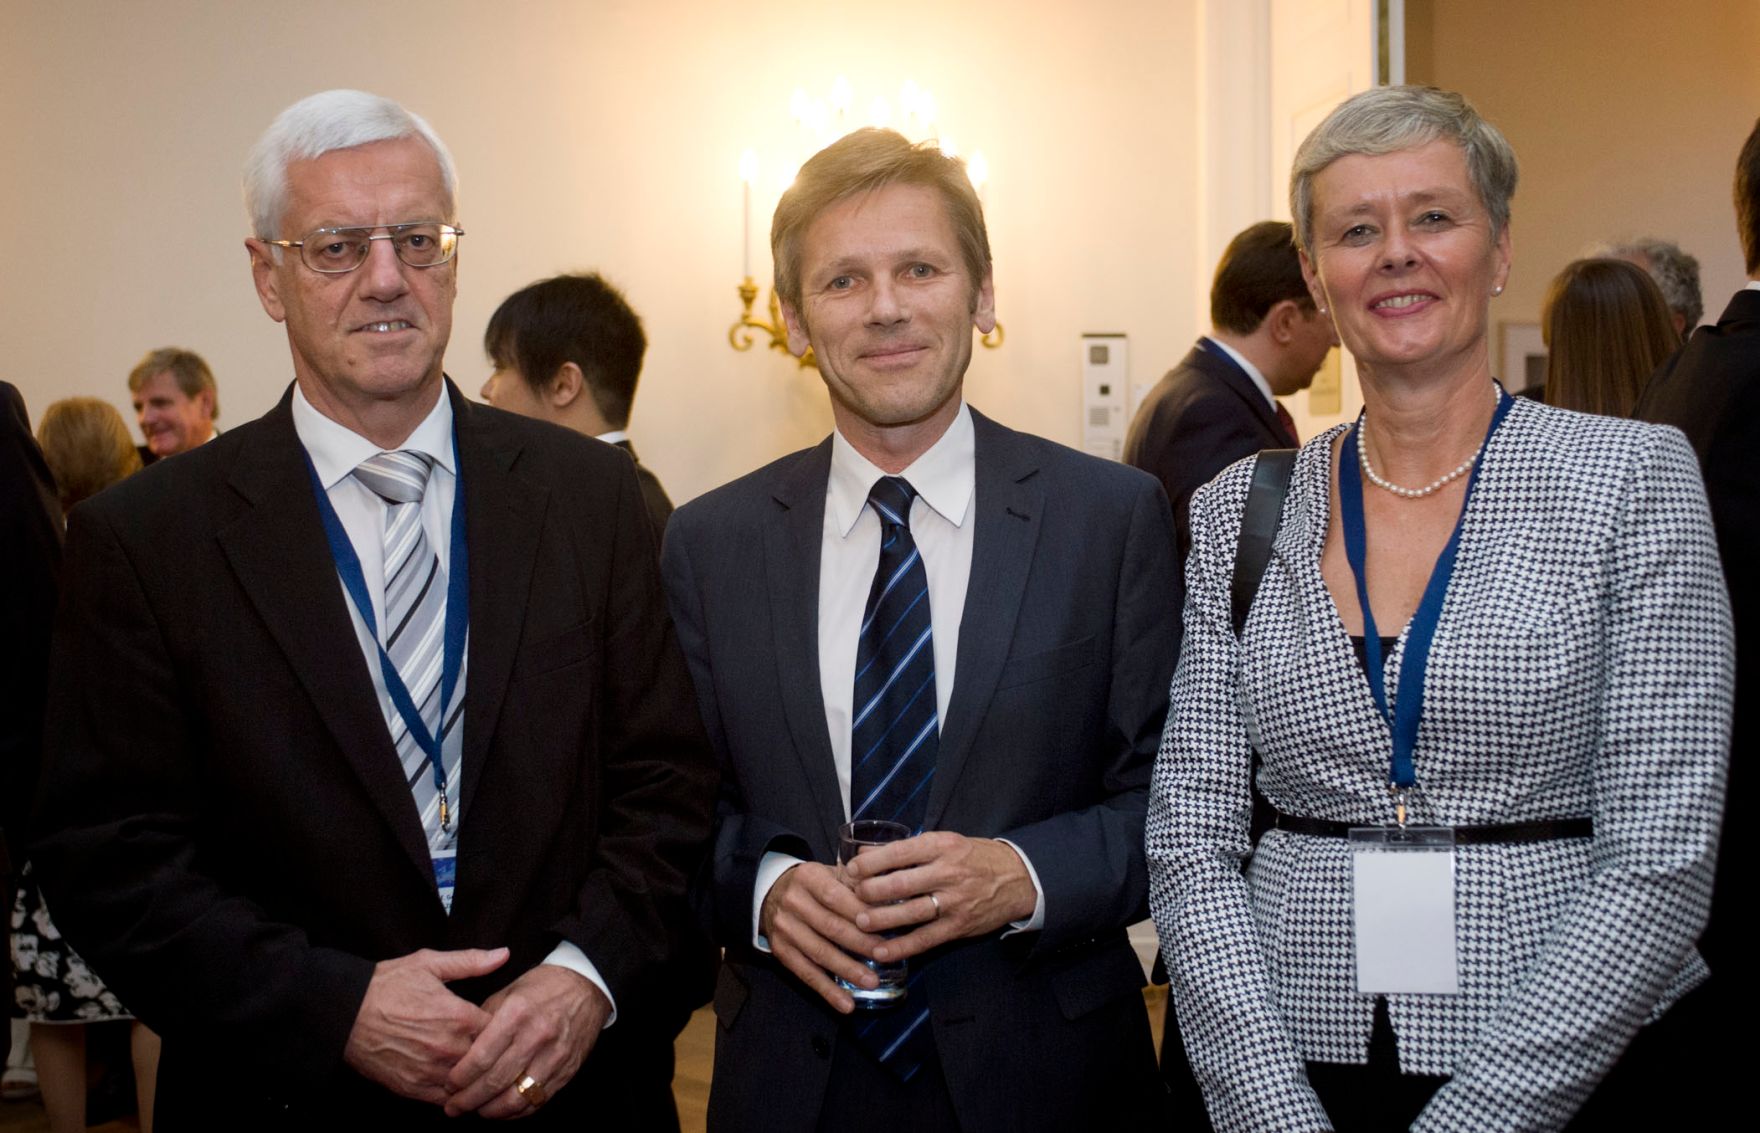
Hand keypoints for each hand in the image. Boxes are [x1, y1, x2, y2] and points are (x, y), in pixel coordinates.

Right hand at [343, 947, 507, 1104]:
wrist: (344, 1012)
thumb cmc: (387, 984)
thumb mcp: (429, 963)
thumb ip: (471, 961)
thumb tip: (505, 954)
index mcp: (459, 1016)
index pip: (502, 1030)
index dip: (504, 1028)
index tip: (502, 1025)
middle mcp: (449, 1047)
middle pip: (490, 1060)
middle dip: (494, 1054)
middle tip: (496, 1049)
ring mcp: (430, 1071)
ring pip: (470, 1083)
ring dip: (476, 1077)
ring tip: (479, 1068)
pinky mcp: (412, 1088)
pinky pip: (445, 1099)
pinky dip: (454, 1093)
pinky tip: (457, 1084)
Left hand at [443, 963, 610, 1118]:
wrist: (586, 987)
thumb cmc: (541, 988)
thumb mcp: (508, 992)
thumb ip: (483, 1022)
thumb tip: (459, 1052)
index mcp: (517, 1013)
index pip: (481, 1056)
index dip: (460, 1077)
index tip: (448, 1084)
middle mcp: (537, 1036)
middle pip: (495, 1081)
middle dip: (468, 1100)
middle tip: (453, 1107)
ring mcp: (555, 1056)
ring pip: (516, 1098)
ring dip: (490, 1111)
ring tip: (475, 1111)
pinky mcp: (567, 1071)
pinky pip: (537, 1102)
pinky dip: (515, 1112)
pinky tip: (501, 1110)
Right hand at [760, 861, 890, 1012]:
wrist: (772, 893)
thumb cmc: (814, 885)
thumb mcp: (831, 873)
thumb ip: (856, 884)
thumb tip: (889, 900)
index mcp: (808, 878)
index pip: (836, 897)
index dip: (860, 914)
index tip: (884, 927)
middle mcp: (793, 902)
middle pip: (830, 926)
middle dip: (859, 943)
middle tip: (884, 955)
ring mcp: (785, 929)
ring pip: (819, 953)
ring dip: (847, 970)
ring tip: (871, 982)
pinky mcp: (781, 951)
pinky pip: (806, 974)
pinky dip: (827, 991)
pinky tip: (846, 1004)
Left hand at [845, 833, 1036, 961]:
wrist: (1017, 878)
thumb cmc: (972, 857)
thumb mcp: (943, 842)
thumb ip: (906, 849)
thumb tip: (863, 853)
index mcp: (941, 846)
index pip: (899, 852)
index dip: (870, 862)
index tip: (851, 869)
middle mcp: (948, 873)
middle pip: (901, 883)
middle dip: (870, 891)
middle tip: (851, 896)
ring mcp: (954, 902)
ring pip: (911, 912)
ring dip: (881, 919)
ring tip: (858, 922)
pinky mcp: (958, 926)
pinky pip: (925, 939)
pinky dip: (901, 948)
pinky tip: (881, 952)